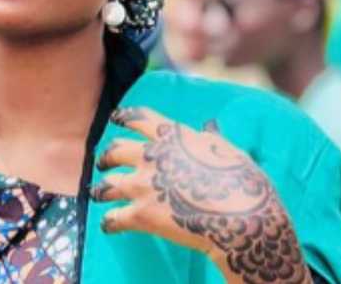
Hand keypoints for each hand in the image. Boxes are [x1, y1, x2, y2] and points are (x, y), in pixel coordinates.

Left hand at [92, 107, 311, 283]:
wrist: (241, 217)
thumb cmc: (242, 182)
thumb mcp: (228, 151)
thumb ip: (210, 138)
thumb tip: (209, 125)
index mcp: (172, 136)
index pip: (139, 119)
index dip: (124, 117)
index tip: (115, 118)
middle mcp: (150, 156)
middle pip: (116, 151)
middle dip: (107, 156)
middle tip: (104, 161)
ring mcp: (142, 185)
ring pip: (107, 184)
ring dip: (102, 189)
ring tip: (98, 193)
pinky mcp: (140, 214)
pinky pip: (113, 218)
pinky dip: (109, 222)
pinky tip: (108, 224)